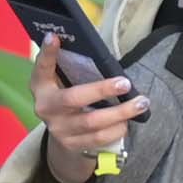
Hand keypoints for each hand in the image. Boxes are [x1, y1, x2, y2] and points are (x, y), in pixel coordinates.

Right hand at [32, 35, 141, 158]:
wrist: (63, 135)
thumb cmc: (68, 97)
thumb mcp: (62, 81)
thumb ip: (70, 66)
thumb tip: (94, 48)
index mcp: (41, 87)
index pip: (42, 68)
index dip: (47, 53)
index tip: (55, 37)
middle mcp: (46, 108)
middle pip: (74, 98)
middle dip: (102, 90)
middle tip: (125, 83)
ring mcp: (58, 129)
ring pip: (92, 122)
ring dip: (120, 113)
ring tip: (141, 103)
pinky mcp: (72, 145)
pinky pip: (99, 138)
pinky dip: (117, 129)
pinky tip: (128, 121)